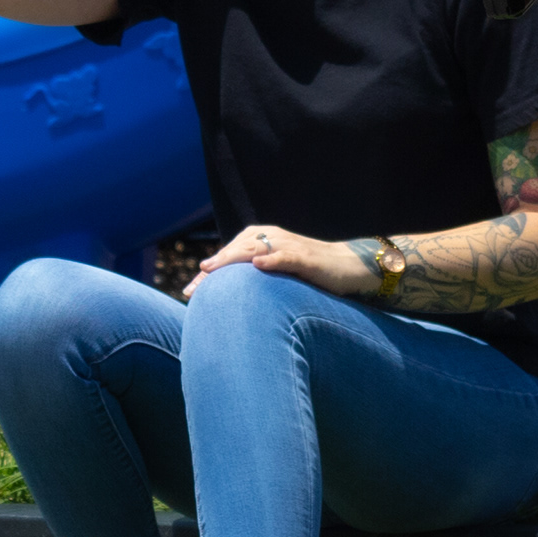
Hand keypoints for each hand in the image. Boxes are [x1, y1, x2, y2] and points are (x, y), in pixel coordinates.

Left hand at [187, 224, 373, 297]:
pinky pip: (286, 255)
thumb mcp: (277, 272)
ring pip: (254, 249)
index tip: (189, 292)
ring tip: (210, 272)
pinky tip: (257, 266)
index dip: (208, 272)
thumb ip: (254, 278)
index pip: (228, 254)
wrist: (348, 266)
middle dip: (212, 270)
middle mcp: (271, 237)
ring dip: (231, 260)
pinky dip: (271, 259)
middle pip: (235, 251)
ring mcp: (288, 246)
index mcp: (261, 238)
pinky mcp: (306, 257)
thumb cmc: (310, 272)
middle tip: (193, 290)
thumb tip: (227, 299)